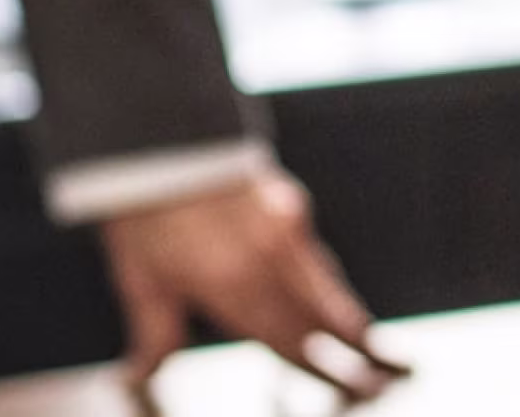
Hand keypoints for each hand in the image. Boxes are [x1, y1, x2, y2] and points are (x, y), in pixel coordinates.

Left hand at [98, 168, 407, 399]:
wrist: (154, 134)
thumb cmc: (141, 208)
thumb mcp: (141, 278)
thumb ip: (155, 333)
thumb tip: (140, 373)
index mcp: (236, 288)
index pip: (294, 343)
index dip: (324, 369)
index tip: (354, 386)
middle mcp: (271, 261)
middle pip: (326, 317)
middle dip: (353, 347)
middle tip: (379, 375)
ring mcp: (284, 227)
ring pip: (326, 283)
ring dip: (342, 312)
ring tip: (359, 335)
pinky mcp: (286, 199)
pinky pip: (312, 251)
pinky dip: (321, 275)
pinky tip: (318, 283)